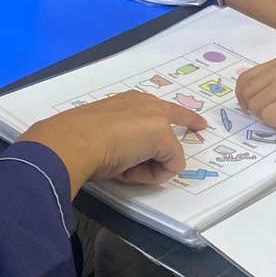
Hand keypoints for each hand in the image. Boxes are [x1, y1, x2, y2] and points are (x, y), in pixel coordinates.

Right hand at [19, 92, 207, 192]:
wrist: (75, 141)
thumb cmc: (79, 139)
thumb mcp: (103, 136)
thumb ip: (120, 140)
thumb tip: (124, 160)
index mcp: (127, 100)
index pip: (156, 107)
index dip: (176, 116)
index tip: (194, 121)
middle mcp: (145, 103)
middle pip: (178, 116)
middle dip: (185, 127)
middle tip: (199, 127)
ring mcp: (157, 118)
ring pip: (168, 151)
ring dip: (150, 167)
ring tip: (122, 169)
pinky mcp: (164, 136)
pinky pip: (170, 166)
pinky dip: (152, 176)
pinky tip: (129, 171)